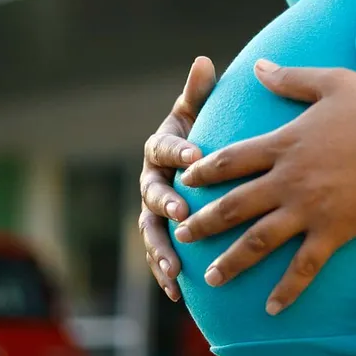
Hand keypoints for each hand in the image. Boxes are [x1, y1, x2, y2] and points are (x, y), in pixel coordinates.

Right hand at [139, 57, 217, 301]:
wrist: (195, 166)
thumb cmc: (201, 135)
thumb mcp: (199, 113)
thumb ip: (199, 93)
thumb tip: (205, 61)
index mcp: (160, 148)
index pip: (165, 147)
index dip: (178, 150)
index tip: (195, 154)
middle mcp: (150, 179)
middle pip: (152, 192)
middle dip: (166, 203)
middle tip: (182, 212)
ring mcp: (151, 210)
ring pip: (150, 231)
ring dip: (160, 249)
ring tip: (173, 266)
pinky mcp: (160, 235)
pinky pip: (158, 255)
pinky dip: (163, 274)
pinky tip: (175, 293)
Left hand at [176, 60, 355, 314]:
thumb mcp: (331, 82)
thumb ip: (290, 77)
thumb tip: (258, 65)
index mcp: (284, 143)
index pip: (231, 160)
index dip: (204, 171)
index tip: (185, 181)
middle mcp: (288, 178)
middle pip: (234, 205)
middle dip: (204, 222)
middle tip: (181, 236)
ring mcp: (309, 208)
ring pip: (259, 240)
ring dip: (232, 261)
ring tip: (211, 279)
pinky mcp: (335, 231)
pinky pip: (304, 267)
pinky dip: (287, 289)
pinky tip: (271, 309)